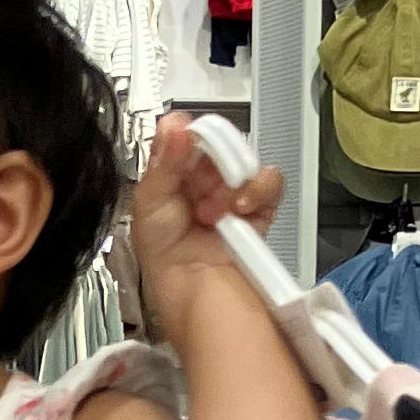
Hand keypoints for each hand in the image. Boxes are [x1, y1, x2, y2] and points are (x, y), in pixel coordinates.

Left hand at [127, 115, 283, 327]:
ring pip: (244, 160)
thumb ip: (164, 161)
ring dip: (230, 183)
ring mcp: (232, 193)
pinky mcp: (259, 207)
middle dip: (210, 166)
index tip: (186, 140)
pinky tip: (240, 209)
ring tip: (214, 212)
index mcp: (173, 174)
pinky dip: (258, 190)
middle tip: (197, 188)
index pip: (187, 135)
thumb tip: (174, 125)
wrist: (197, 294)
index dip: (190, 136)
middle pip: (219, 144)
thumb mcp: (150, 203)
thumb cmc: (166, 259)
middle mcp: (203, 181)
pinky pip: (269, 181)